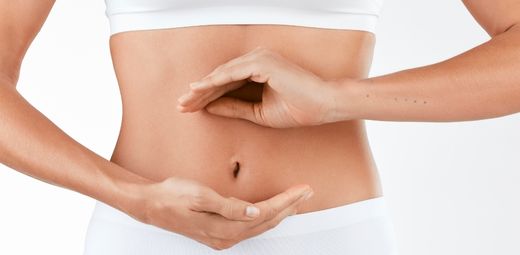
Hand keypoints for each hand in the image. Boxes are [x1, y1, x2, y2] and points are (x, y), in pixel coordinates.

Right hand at [128, 176, 313, 250]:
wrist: (151, 205)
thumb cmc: (173, 196)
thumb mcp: (199, 196)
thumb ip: (229, 206)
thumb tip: (255, 212)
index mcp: (225, 227)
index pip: (265, 213)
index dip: (286, 201)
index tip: (302, 189)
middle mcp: (227, 237)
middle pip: (267, 222)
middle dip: (290, 207)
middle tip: (307, 192)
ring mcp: (223, 238)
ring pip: (260, 226)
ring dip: (280, 213)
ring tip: (297, 201)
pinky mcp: (219, 234)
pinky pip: (250, 227)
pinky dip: (265, 217)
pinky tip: (271, 210)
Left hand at [176, 47, 343, 127]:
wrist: (322, 105)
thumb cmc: (297, 108)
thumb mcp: (258, 112)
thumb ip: (234, 108)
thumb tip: (209, 108)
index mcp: (258, 70)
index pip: (226, 83)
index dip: (207, 96)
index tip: (190, 108)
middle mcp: (257, 60)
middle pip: (220, 77)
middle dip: (199, 93)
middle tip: (181, 105)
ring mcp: (259, 58)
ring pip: (223, 74)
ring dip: (203, 88)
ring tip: (185, 101)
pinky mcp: (262, 62)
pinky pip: (232, 73)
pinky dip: (215, 82)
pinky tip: (200, 91)